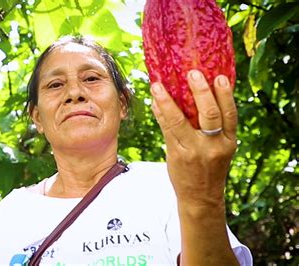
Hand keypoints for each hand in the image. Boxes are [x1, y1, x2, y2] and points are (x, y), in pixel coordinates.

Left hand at [150, 70, 236, 207]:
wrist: (200, 197)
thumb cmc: (209, 168)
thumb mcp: (220, 148)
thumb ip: (214, 126)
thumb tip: (198, 94)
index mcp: (229, 141)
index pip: (230, 114)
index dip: (225, 94)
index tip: (219, 76)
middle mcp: (213, 145)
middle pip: (209, 114)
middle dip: (200, 91)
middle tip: (192, 73)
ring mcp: (194, 150)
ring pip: (180, 121)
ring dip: (167, 101)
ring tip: (158, 86)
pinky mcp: (177, 155)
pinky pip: (166, 130)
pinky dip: (160, 114)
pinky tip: (154, 102)